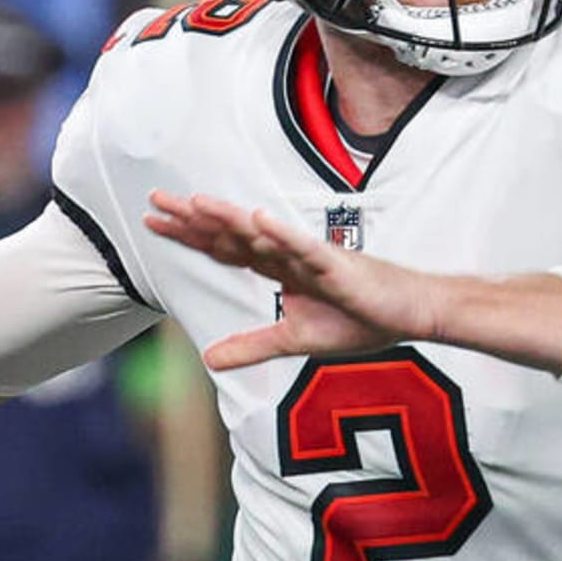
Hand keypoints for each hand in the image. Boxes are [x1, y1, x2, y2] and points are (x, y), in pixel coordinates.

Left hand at [144, 191, 435, 369]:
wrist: (408, 313)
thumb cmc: (357, 320)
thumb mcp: (294, 340)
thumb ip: (251, 346)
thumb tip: (208, 360)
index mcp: (277, 267)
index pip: (223, 248)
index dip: (189, 235)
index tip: (153, 220)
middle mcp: (287, 254)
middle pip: (232, 234)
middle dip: (193, 219)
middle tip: (154, 200)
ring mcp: (311, 256)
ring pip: (263, 234)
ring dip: (229, 219)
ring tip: (195, 202)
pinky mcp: (337, 265)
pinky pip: (306, 248)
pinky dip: (283, 236)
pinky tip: (259, 220)